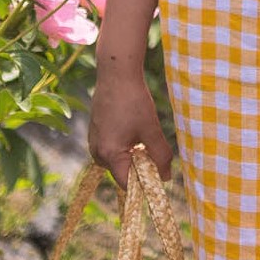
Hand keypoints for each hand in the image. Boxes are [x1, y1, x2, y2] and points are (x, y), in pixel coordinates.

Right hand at [87, 68, 172, 194]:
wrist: (116, 75)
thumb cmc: (134, 102)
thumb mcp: (151, 130)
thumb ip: (160, 156)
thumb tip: (166, 177)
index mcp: (108, 154)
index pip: (127, 184)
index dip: (144, 184)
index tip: (159, 176)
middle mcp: (97, 152)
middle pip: (122, 173)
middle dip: (140, 167)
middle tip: (153, 149)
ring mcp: (94, 142)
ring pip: (118, 160)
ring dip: (133, 155)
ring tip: (143, 134)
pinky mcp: (96, 133)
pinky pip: (113, 149)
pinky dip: (126, 145)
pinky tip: (134, 127)